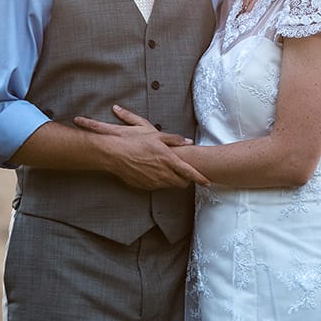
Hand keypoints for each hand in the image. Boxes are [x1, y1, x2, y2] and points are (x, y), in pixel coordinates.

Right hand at [74, 105, 208, 189]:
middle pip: (182, 183)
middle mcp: (163, 173)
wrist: (113, 153)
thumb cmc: (134, 141)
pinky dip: (159, 181)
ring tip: (166, 170)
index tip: (207, 182)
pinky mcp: (144, 186)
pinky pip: (156, 186)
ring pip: (170, 185)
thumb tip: (188, 141)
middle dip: (186, 179)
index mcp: (168, 160)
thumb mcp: (155, 134)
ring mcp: (153, 182)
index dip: (200, 178)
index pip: (190, 173)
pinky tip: (152, 172)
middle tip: (184, 172)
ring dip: (172, 180)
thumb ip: (174, 139)